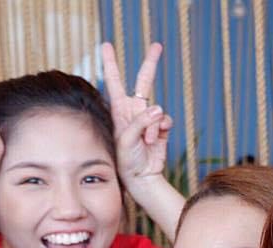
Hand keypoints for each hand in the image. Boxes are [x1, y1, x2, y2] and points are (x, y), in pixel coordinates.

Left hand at [101, 42, 173, 186]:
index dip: (111, 63)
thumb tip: (158, 109)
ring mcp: (149, 119)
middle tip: (157, 45)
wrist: (140, 178)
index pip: (114, 81)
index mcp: (119, 110)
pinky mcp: (161, 128)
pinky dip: (162, 128)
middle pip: (144, 81)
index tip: (106, 45)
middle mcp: (134, 111)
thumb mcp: (126, 140)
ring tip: (148, 140)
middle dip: (151, 63)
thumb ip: (140, 122)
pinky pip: (166, 120)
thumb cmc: (125, 160)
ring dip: (154, 123)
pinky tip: (156, 139)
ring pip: (158, 108)